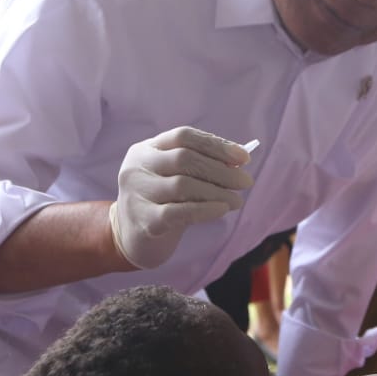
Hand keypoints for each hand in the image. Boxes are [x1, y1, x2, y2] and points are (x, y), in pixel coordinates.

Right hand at [110, 127, 252, 268]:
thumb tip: (238, 163)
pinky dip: (205, 209)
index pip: (183, 136)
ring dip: (217, 192)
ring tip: (238, 201)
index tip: (243, 158)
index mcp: (146, 149)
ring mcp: (137, 193)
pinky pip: (179, 212)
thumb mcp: (175, 178)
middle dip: (221, 170)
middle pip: (184, 159)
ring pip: (183, 185)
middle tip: (246, 182)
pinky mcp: (143, 220)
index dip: (216, 145)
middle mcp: (137, 167)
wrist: (130, 239)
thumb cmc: (161, 202)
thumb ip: (200, 167)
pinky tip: (222, 210)